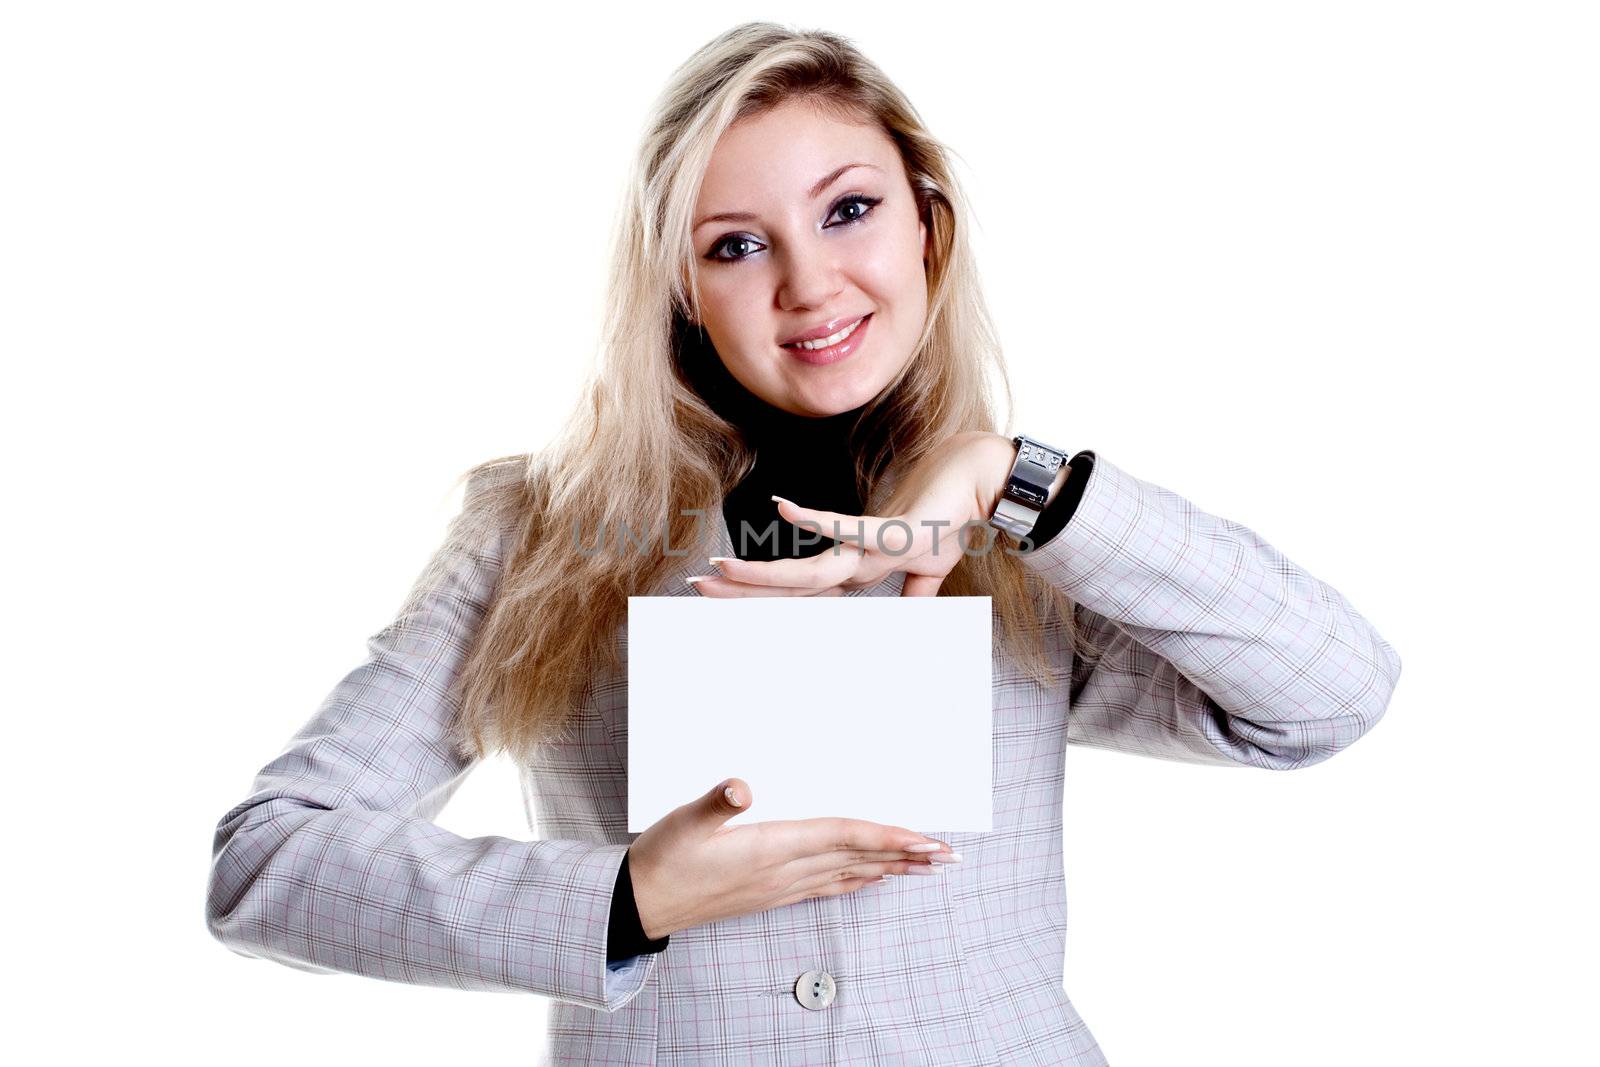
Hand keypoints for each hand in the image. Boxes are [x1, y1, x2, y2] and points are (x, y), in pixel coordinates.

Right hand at [627, 779, 957, 939]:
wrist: (641, 906)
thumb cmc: (662, 859)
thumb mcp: (682, 823)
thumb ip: (714, 804)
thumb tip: (741, 788)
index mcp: (772, 848)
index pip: (843, 838)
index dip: (886, 836)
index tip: (924, 838)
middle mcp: (785, 872)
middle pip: (858, 859)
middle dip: (905, 855)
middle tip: (949, 854)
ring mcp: (780, 887)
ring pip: (850, 874)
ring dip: (891, 868)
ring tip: (927, 866)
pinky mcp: (771, 894)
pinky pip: (829, 886)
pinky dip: (858, 880)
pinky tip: (873, 879)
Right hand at [689, 431, 1031, 598]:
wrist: (984, 486)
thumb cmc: (948, 517)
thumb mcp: (919, 554)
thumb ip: (912, 588)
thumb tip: (908, 610)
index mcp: (858, 570)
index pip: (799, 589)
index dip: (758, 594)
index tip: (716, 590)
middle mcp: (860, 567)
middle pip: (793, 587)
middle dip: (742, 589)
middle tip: (695, 589)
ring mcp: (875, 552)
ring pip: (810, 571)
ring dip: (763, 572)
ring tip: (721, 571)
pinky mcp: (896, 531)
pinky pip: (850, 526)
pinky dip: (815, 519)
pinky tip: (781, 507)